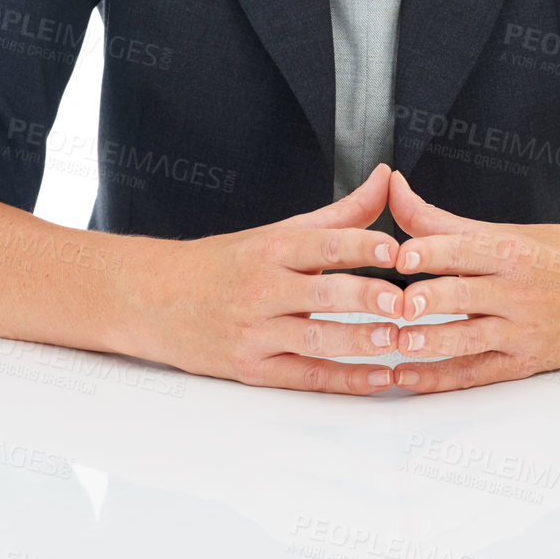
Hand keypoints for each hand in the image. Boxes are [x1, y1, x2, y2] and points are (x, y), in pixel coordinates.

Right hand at [115, 163, 405, 393]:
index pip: (321, 242)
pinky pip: (304, 377)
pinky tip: (377, 378)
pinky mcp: (251, 368)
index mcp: (270, 248)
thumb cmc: (224, 264)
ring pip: (315, 339)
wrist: (154, 299)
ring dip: (359, 342)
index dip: (359, 243)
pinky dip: (344, 379)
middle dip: (365, 298)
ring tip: (399, 341)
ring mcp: (254, 332)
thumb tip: (387, 178)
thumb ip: (340, 214)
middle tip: (405, 301)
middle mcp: (262, 288)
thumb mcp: (278, 232)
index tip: (394, 247)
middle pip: (321, 292)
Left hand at [382, 169, 559, 392]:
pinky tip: (408, 376)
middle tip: (393, 305)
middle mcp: (519, 291)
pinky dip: (440, 379)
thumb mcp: (511, 232)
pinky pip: (477, 374)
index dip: (432, 251)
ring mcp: (524, 331)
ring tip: (396, 346)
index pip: (467, 249)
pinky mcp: (525, 363)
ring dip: (431, 345)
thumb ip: (443, 220)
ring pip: (470, 340)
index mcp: (514, 251)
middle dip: (430, 301)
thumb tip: (393, 187)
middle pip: (466, 295)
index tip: (400, 254)